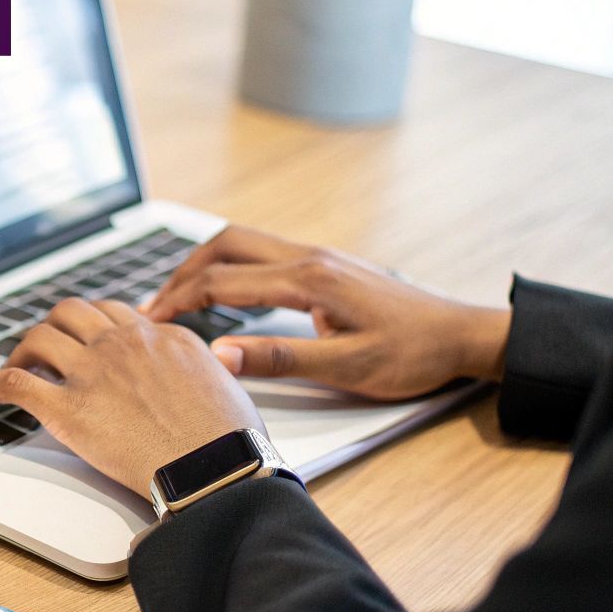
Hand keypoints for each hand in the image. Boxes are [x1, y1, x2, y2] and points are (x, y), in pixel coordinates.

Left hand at [0, 298, 263, 495]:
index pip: (116, 314)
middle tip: (49, 347)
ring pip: (41, 337)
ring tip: (17, 364)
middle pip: (72, 312)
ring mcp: (92, 372)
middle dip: (56, 325)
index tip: (88, 338)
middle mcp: (123, 344)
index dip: (96, 325)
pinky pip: (16, 383)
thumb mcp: (225, 382)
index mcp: (162, 336)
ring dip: (24, 348)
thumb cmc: (229, 438)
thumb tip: (197, 368)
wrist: (214, 468)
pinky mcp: (68, 408)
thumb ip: (202, 366)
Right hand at [142, 226, 510, 399]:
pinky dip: (229, 268)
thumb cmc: (414, 353)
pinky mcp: (325, 265)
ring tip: (178, 297)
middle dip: (182, 273)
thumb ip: (280, 359)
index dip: (179, 301)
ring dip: (204, 266)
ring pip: (242, 244)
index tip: (150, 323)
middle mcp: (309, 257)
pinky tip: (223, 293)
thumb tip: (220, 354)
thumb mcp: (348, 367)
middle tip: (154, 306)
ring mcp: (318, 256)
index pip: (223, 282)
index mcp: (309, 280)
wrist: (462, 335)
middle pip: (225, 246)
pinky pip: (262, 254)